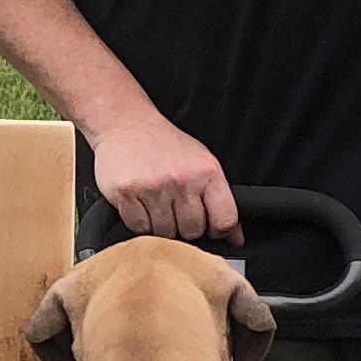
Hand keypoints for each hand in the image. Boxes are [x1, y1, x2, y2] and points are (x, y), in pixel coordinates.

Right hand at [87, 108, 239, 242]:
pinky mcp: (127, 194)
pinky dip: (140, 222)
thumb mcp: (200, 163)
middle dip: (185, 225)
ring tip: (156, 202)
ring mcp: (154, 188)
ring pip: (166, 234)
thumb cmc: (164, 144)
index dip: (218, 229)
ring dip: (161, 225)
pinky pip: (139, 228)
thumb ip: (220, 200)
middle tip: (175, 206)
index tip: (209, 225)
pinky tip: (140, 202)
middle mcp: (182, 180)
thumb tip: (235, 237)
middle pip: (192, 231)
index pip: (224, 221)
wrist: (126, 123)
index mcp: (207, 172)